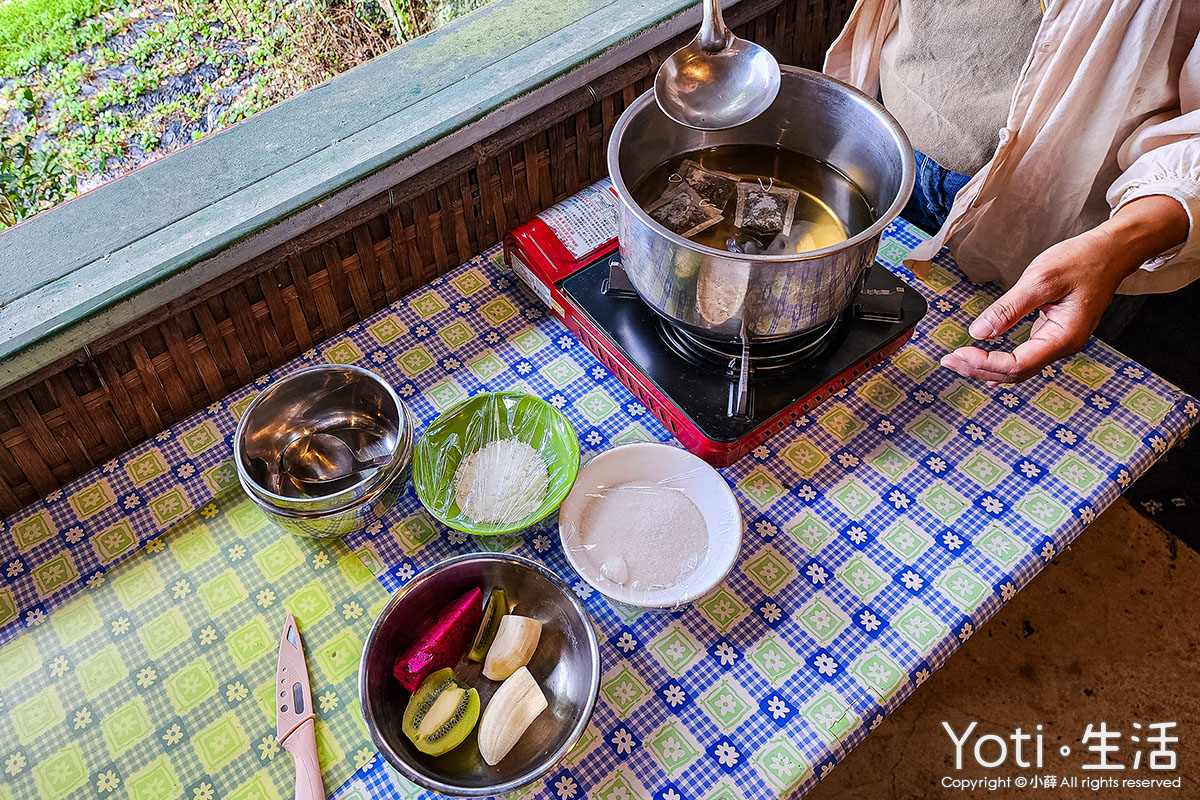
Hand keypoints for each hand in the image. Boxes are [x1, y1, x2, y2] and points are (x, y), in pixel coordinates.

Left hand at [940, 195, 1189, 382]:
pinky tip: (982, 358)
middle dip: (979, 369)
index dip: (985, 364)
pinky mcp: (1053, 333)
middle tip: (948, 361)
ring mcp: (1059, 341)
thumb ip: (1008, 309)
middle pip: (1016, 373)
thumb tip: (979, 332)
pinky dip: (1000, 358)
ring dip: (987, 366)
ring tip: (958, 360)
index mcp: (1064, 337)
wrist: (1111, 251)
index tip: (958, 353)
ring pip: (1019, 367)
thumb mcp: (1041, 279)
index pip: (1018, 365)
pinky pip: (1024, 354)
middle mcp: (1063, 345)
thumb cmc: (1083, 260)